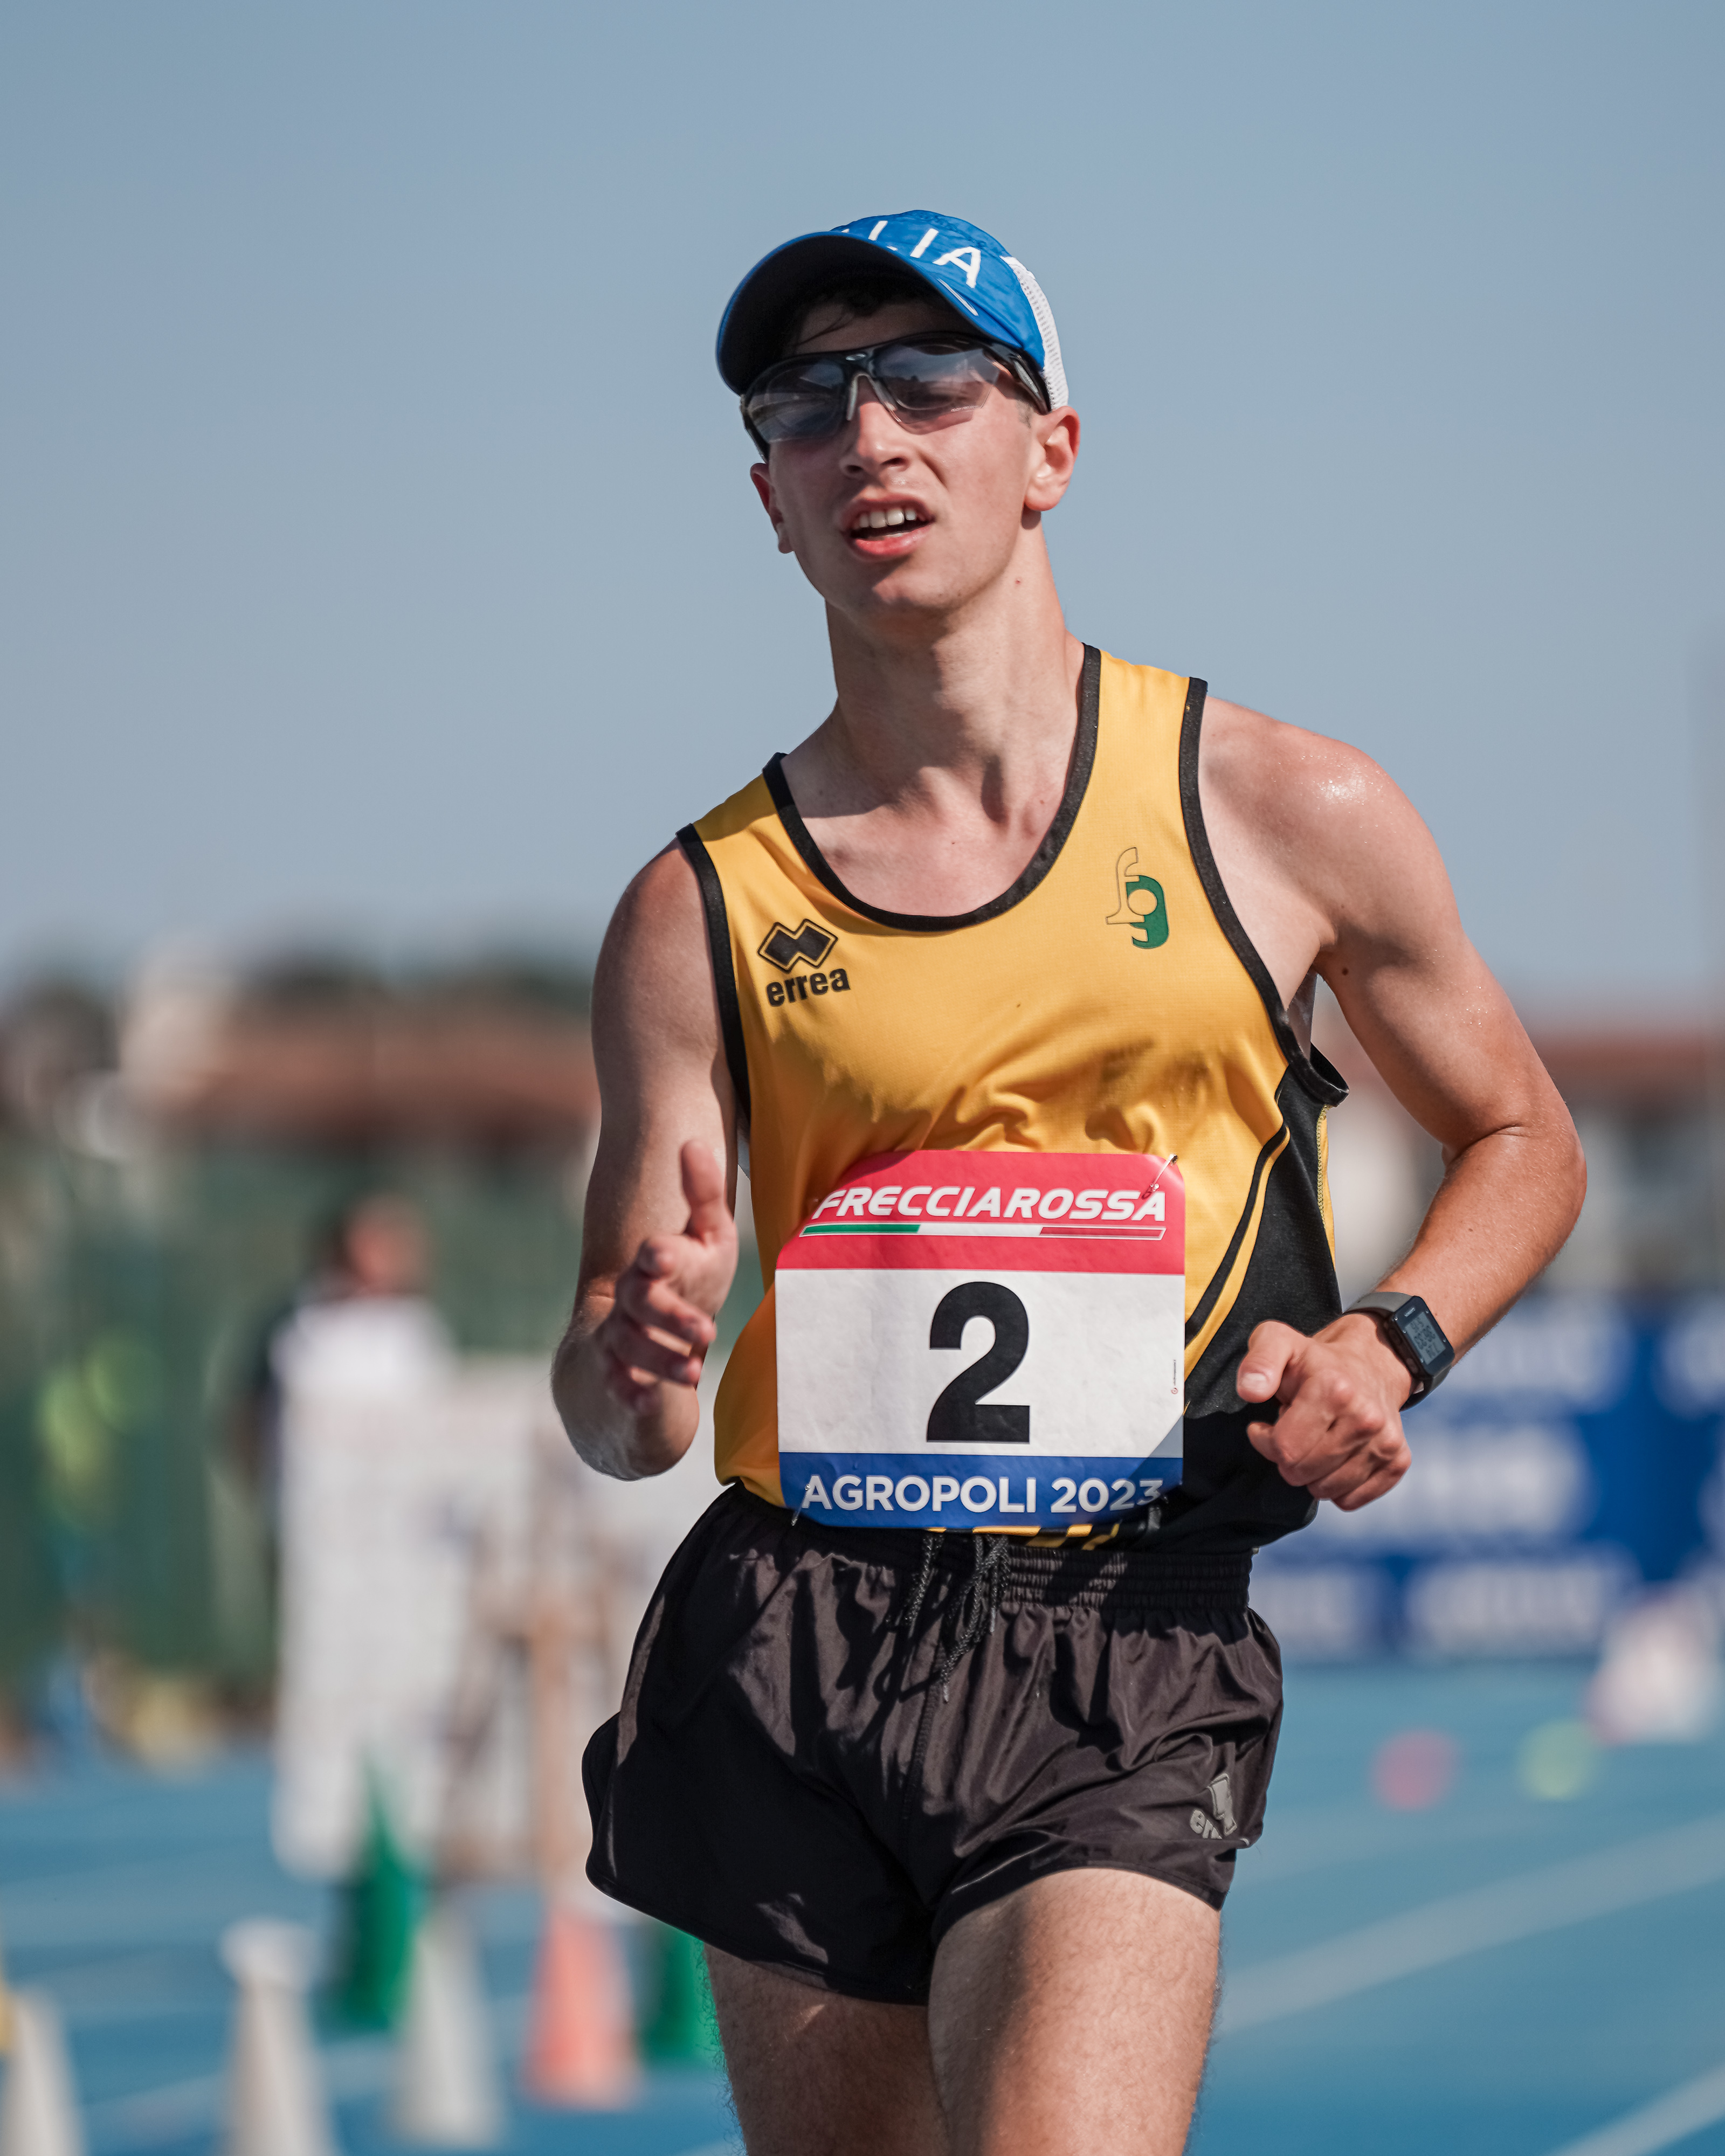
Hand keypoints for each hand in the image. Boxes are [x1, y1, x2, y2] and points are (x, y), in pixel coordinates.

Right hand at [596, 1142, 736, 1414]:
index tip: (664, 1253)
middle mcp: (631, 1297)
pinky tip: (649, 1403)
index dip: (657, 1254)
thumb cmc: (691, 1277)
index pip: (651, 1254)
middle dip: (671, 1316)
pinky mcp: (619, 1372)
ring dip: (658, 1358)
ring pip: (629, 1345)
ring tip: (693, 1372)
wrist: (651, 1332)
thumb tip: (693, 1142)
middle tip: (707, 1331)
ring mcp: (620, 1335)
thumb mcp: (708, 1238)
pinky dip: (630, 1393)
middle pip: (640, 1303)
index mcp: (654, 1261)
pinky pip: (617, 1383)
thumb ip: (703, 1196)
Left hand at [1236, 1314, 1412, 1510]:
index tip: (1269, 1423)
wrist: (1371, 1363)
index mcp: (1334, 1389)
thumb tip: (1251, 1391)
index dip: (1266, 1440)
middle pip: (1301, 1473)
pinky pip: (1350, 1500)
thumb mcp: (1277, 1341)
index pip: (1284, 1448)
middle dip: (1287, 1456)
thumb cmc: (1314, 1359)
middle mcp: (1366, 1419)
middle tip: (1296, 1429)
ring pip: (1325, 1491)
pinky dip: (1336, 1486)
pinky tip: (1335, 1455)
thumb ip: (1258, 1361)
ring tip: (1316, 1438)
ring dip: (1311, 1471)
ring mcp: (1385, 1442)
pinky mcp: (1398, 1461)